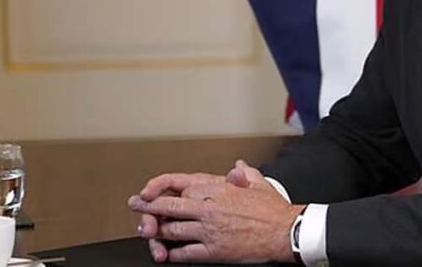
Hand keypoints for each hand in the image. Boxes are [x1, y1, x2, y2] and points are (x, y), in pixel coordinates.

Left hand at [129, 166, 302, 262]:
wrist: (285, 232)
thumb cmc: (274, 210)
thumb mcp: (260, 183)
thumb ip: (246, 174)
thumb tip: (238, 167)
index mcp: (220, 189)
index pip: (184, 187)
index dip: (168, 190)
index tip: (158, 191)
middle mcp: (210, 208)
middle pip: (171, 206)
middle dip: (149, 206)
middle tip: (136, 205)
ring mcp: (209, 230)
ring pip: (173, 230)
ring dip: (156, 231)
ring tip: (144, 230)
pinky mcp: (214, 250)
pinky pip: (186, 253)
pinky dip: (173, 253)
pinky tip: (166, 253)